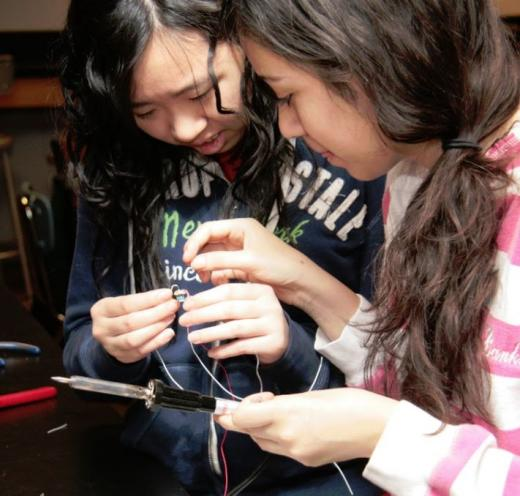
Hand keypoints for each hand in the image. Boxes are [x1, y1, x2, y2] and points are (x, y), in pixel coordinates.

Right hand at [91, 288, 178, 363]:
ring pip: (134, 338)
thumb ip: (143, 300)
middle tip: (173, 306)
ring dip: (156, 327)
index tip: (167, 294)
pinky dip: (157, 342)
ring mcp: (110, 345)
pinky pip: (141, 351)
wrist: (112, 335)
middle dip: (156, 313)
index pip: (126, 304)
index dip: (148, 299)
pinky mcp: (122, 357)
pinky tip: (169, 333)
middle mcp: (102, 328)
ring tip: (171, 317)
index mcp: (101, 310)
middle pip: (131, 322)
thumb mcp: (126, 303)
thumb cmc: (122, 314)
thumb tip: (168, 297)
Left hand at [178, 283, 288, 363]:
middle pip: (229, 309)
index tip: (187, 305)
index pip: (228, 291)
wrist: (283, 339)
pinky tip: (211, 353)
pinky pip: (242, 347)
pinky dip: (224, 350)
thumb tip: (193, 301)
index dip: (205, 297)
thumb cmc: (258, 318)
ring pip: (234, 328)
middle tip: (184, 320)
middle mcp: (269, 305)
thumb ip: (227, 298)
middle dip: (203, 315)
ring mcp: (272, 324)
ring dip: (210, 334)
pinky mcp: (272, 343)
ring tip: (192, 338)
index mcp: (261, 290)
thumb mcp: (248, 302)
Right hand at [182, 218, 311, 306]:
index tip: (186, 259)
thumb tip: (194, 262)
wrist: (300, 282)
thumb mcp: (248, 262)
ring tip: (204, 279)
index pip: (209, 229)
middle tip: (193, 270)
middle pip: (210, 242)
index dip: (195, 242)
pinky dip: (217, 274)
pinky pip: (223, 267)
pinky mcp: (243, 266)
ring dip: (207, 266)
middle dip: (199, 255)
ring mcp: (241, 251)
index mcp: (241, 227)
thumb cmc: (277, 265)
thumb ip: (219, 261)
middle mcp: (239, 236)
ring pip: (214, 256)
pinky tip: (216, 282)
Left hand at [215, 388, 398, 465]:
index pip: (243, 417)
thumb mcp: (310, 394)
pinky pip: (279, 449)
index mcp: (287, 414)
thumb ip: (282, 403)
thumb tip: (265, 407)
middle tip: (251, 403)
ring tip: (271, 411)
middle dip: (243, 418)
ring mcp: (296, 453)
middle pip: (249, 431)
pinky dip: (275, 437)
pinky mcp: (306, 461)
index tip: (233, 403)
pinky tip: (287, 424)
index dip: (232, 410)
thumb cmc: (348, 402)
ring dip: (257, 428)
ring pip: (262, 442)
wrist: (376, 428)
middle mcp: (287, 437)